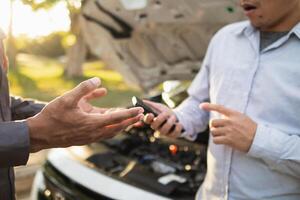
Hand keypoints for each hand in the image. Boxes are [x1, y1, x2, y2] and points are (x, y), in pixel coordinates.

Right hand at [27, 77, 143, 151]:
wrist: (40, 134)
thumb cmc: (53, 116)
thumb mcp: (67, 98)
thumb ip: (84, 89)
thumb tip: (98, 80)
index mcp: (92, 123)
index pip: (117, 117)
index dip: (129, 113)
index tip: (140, 109)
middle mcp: (94, 132)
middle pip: (118, 127)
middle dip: (130, 120)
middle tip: (140, 115)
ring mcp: (90, 138)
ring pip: (111, 132)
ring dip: (121, 125)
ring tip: (129, 119)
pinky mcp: (86, 139)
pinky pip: (103, 134)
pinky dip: (111, 128)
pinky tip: (110, 121)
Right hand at [143, 100, 182, 137]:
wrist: (177, 117)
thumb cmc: (166, 112)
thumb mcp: (160, 107)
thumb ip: (152, 104)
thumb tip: (143, 101)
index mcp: (152, 120)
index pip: (147, 120)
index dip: (147, 118)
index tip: (151, 114)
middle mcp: (157, 127)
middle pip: (154, 126)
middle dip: (160, 119)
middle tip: (166, 113)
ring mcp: (164, 132)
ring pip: (164, 130)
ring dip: (169, 122)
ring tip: (173, 116)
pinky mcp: (172, 135)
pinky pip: (174, 134)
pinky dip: (177, 128)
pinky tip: (179, 123)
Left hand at [200, 102, 256, 151]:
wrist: (258, 139)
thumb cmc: (250, 128)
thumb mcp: (242, 117)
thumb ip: (231, 116)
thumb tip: (220, 116)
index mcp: (234, 114)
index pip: (219, 108)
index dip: (209, 106)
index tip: (201, 106)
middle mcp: (230, 121)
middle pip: (213, 122)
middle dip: (214, 127)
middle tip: (219, 130)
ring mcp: (229, 131)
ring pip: (213, 131)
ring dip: (216, 134)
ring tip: (223, 136)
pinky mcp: (229, 140)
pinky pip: (215, 140)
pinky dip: (217, 141)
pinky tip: (222, 141)